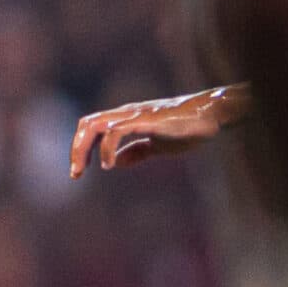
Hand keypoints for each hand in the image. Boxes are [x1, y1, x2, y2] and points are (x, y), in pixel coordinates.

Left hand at [68, 87, 246, 177]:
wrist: (211, 115)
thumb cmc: (186, 127)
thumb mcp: (157, 144)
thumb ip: (137, 151)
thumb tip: (116, 162)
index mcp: (126, 118)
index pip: (92, 125)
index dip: (80, 146)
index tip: (79, 170)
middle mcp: (127, 113)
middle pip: (88, 123)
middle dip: (76, 148)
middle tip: (76, 173)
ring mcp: (136, 115)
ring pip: (96, 124)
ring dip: (84, 148)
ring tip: (84, 170)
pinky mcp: (147, 120)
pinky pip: (117, 130)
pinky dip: (107, 148)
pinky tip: (109, 164)